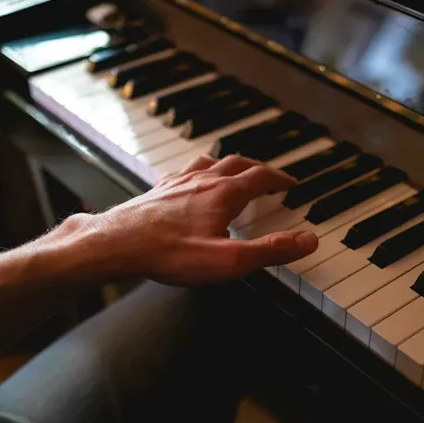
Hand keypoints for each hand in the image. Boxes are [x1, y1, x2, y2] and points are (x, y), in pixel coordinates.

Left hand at [72, 155, 318, 285]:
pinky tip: (190, 182)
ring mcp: (176, 184)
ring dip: (227, 164)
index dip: (280, 180)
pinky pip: (182, 172)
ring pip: (209, 163)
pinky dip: (197, 172)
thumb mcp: (230, 260)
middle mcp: (201, 181)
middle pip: (236, 164)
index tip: (291, 184)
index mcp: (224, 194)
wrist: (116, 244)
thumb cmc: (170, 254)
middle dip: (257, 168)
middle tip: (268, 176)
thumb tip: (307, 240)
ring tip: (233, 170)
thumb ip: (271, 250)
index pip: (261, 177)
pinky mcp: (156, 192)